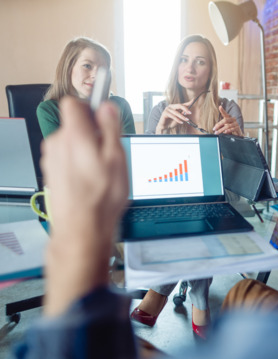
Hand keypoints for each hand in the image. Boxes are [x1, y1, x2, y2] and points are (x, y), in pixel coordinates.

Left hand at [41, 97, 128, 316]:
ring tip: (102, 171)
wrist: (82, 228)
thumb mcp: (116, 157)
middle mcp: (57, 144)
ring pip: (70, 143)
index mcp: (74, 135)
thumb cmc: (100, 198)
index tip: (102, 117)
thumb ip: (110, 128)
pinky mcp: (52, 173)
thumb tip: (106, 108)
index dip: (89, 107)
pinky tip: (92, 181)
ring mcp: (52, 160)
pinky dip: (78, 164)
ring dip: (85, 150)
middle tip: (109, 151)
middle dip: (92, 133)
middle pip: (74, 125)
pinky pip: (66, 159)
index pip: (73, 103)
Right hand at [155, 100, 192, 133]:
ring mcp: (167, 109)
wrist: (165, 127)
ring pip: (176, 112)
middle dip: (185, 109)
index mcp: (174, 106)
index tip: (193, 100)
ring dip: (182, 117)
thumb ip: (183, 114)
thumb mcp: (179, 118)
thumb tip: (188, 112)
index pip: (182, 104)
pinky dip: (177, 119)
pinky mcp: (164, 113)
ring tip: (186, 120)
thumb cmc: (172, 122)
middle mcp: (171, 106)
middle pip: (179, 105)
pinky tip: (181, 122)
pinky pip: (173, 116)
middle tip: (190, 113)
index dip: (188, 102)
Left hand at [213, 105, 242, 135]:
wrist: (237, 134)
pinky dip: (228, 131)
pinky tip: (224, 132)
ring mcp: (236, 123)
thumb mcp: (224, 127)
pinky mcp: (238, 128)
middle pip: (225, 120)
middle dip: (219, 125)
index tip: (220, 107)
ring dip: (221, 130)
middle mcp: (233, 119)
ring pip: (228, 126)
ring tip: (217, 132)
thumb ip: (220, 126)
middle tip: (214, 129)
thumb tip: (215, 128)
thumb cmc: (230, 129)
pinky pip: (232, 129)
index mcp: (229, 118)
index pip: (225, 114)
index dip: (222, 110)